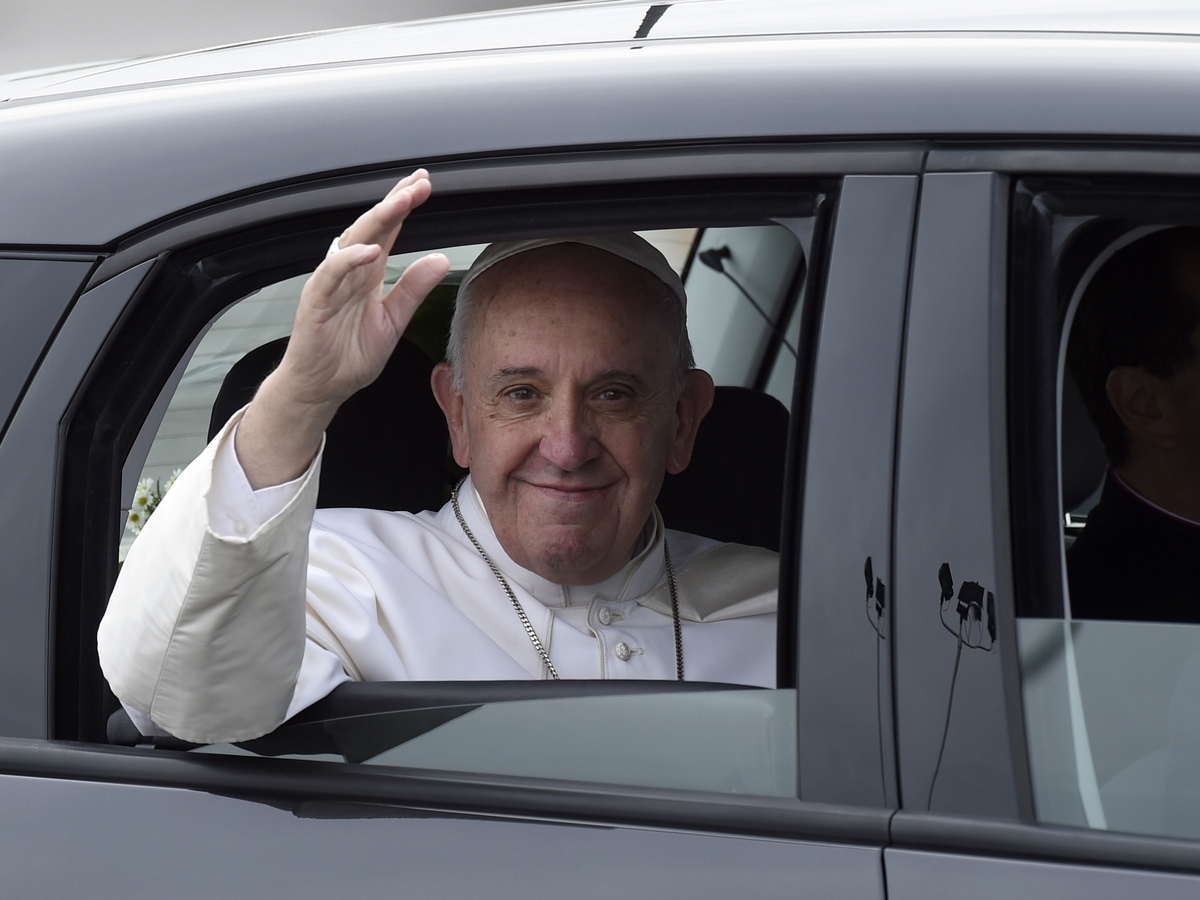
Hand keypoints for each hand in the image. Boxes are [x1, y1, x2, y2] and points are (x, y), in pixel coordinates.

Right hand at [236, 170, 450, 487]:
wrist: (321, 389)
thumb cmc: (349, 356)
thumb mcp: (393, 320)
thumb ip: (414, 289)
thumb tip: (440, 260)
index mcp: (367, 275)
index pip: (387, 232)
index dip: (404, 208)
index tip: (423, 185)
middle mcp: (348, 273)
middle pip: (372, 228)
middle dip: (394, 204)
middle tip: (417, 183)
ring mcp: (330, 285)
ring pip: (352, 243)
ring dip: (376, 221)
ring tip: (400, 202)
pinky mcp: (315, 303)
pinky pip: (331, 275)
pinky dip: (349, 261)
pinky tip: (370, 250)